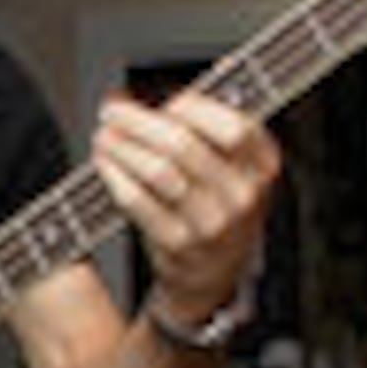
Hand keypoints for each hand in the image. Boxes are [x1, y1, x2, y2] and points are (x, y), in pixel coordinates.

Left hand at [92, 89, 279, 325]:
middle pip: (183, 144)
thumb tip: (160, 94)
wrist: (214, 274)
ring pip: (158, 171)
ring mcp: (210, 223)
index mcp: (263, 166)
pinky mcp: (177, 244)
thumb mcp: (235, 168)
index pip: (232, 125)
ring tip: (103, 136)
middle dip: (138, 121)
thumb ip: (209, 130)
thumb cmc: (218, 208)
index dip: (192, 107)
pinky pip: (139, 202)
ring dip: (122, 147)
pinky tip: (106, 164)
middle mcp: (242, 195)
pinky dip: (116, 177)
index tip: (167, 104)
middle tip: (112, 112)